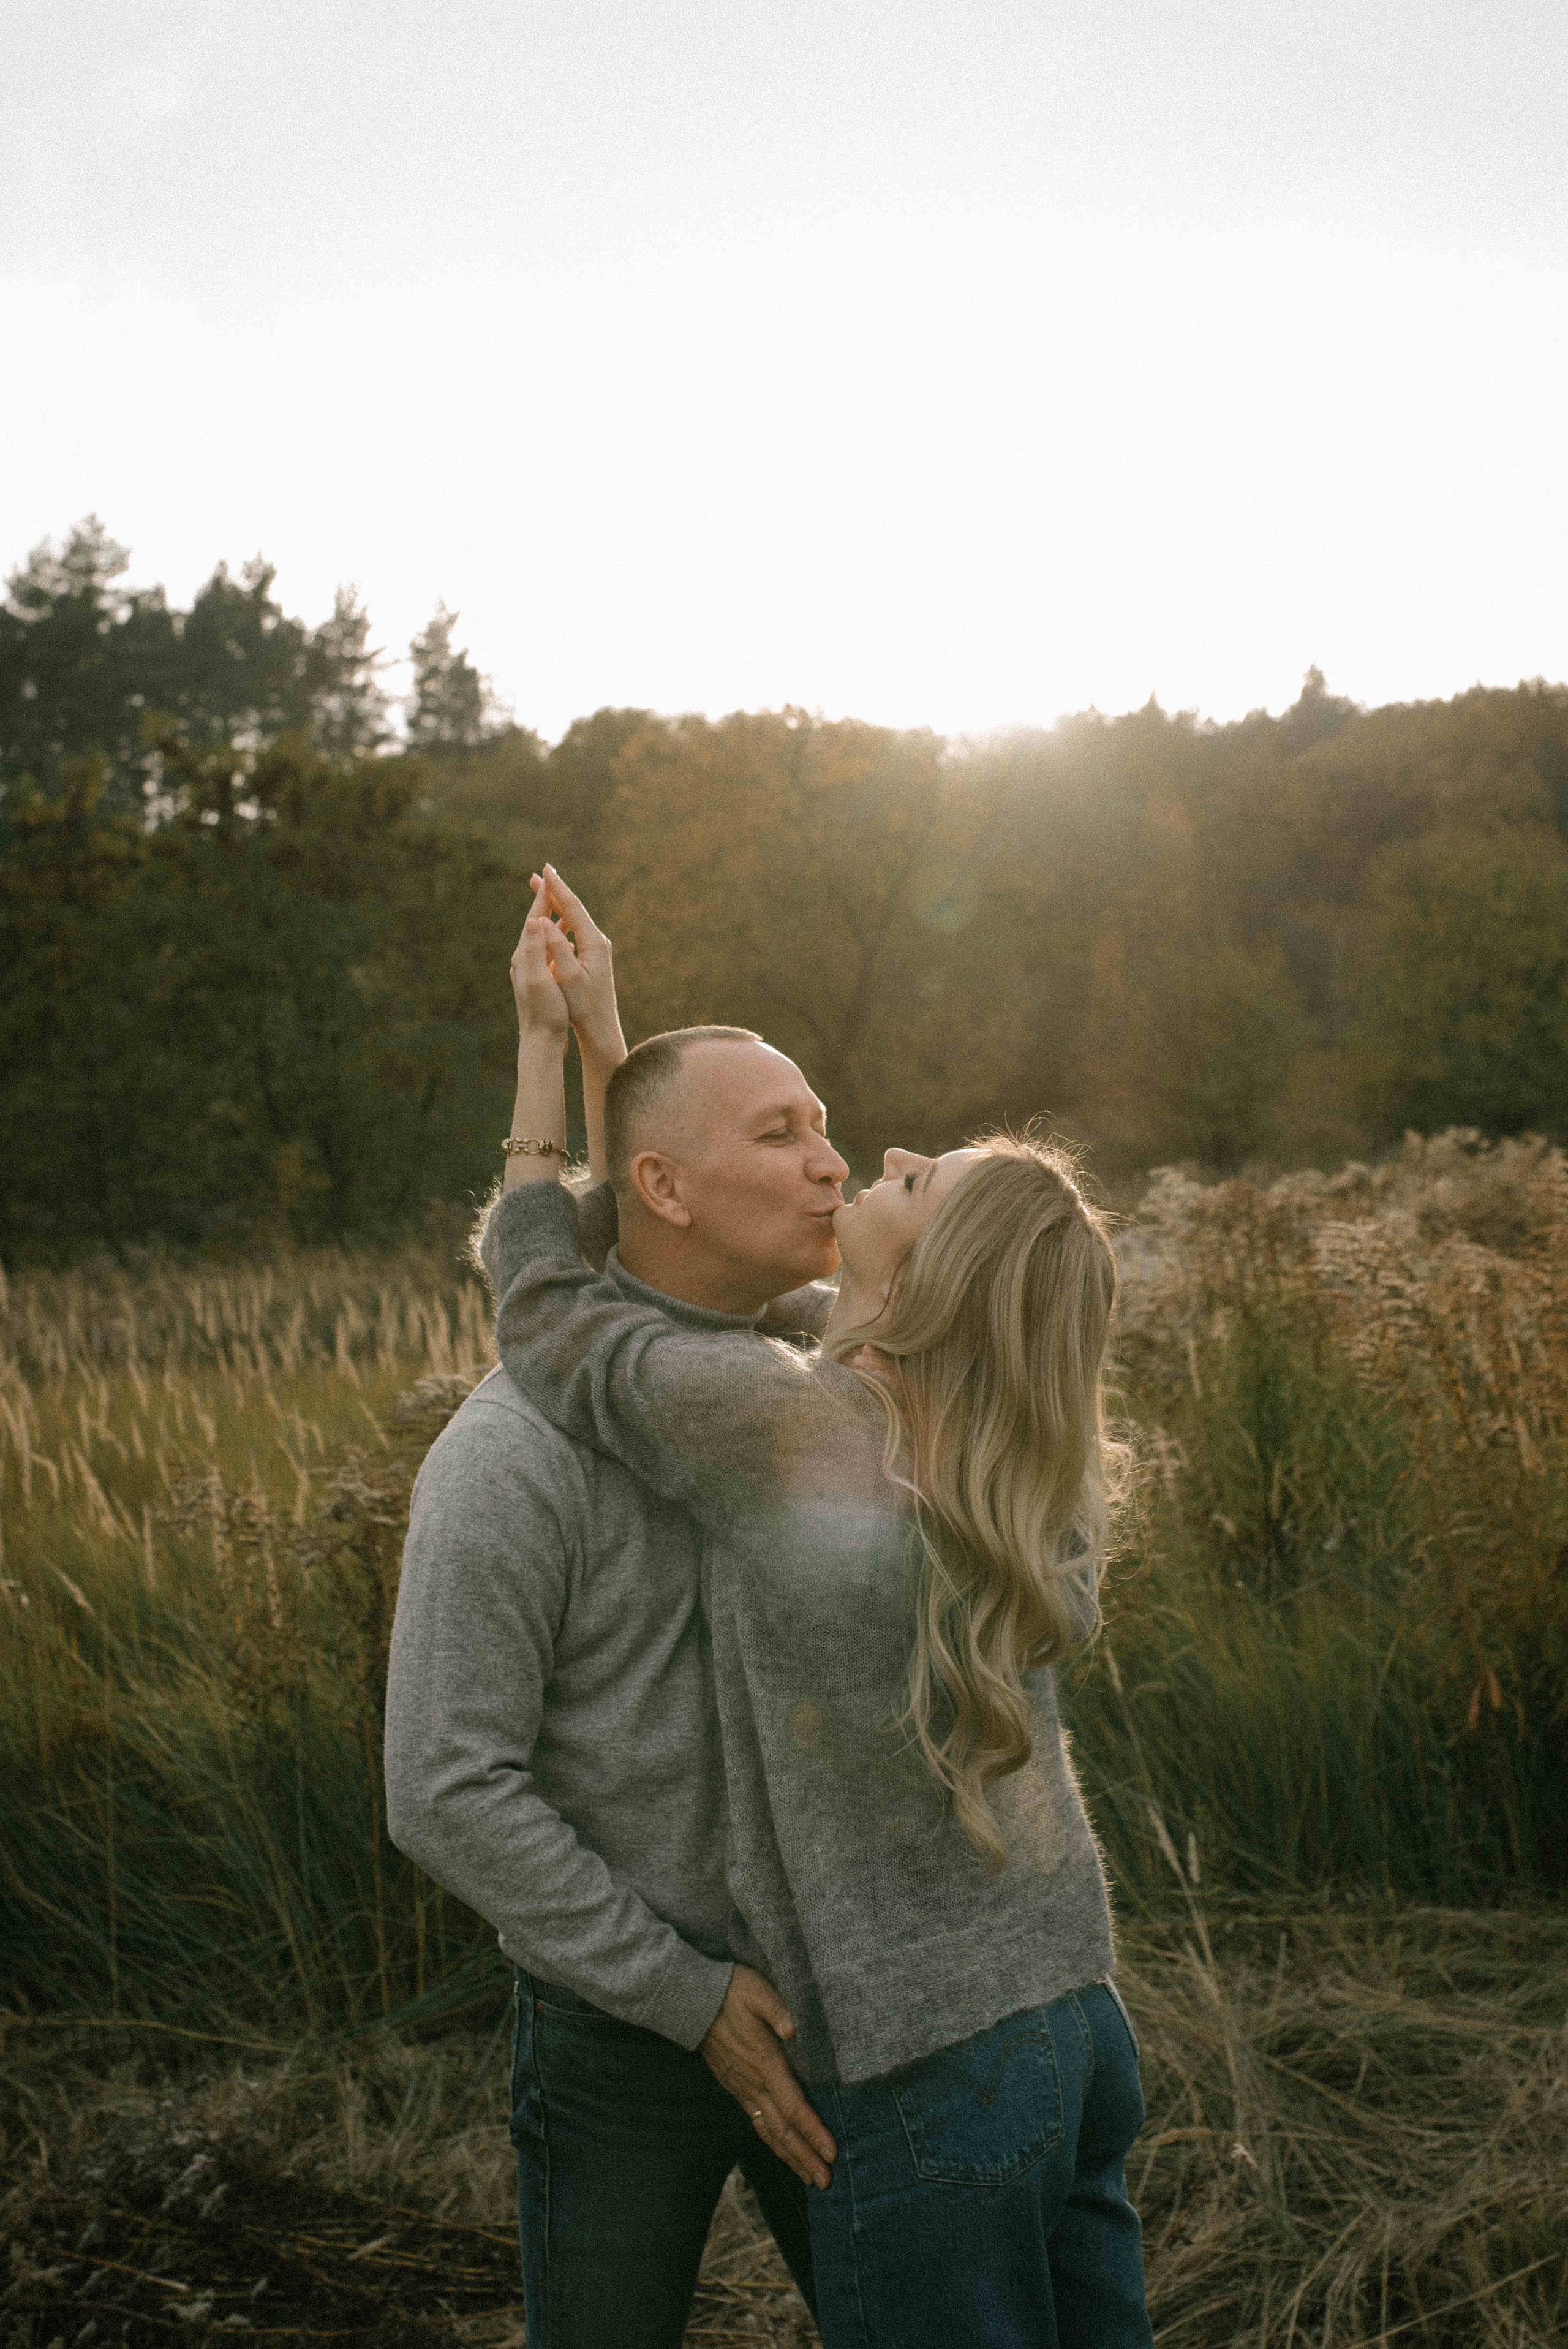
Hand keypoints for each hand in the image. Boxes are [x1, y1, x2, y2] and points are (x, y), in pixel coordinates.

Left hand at [509, 877, 571, 1056]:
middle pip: (534, 926)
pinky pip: (546, 953)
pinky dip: (555, 941)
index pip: (533, 920)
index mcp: (524, 957)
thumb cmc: (544, 1013)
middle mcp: (523, 962)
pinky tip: (563, 943)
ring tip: (560, 908)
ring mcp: (529, 973)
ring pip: (540, 940)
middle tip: (550, 883)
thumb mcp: (540, 979)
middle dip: (543, 905)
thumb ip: (536, 949)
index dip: (542, 899)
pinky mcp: (537, 983)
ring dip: (551, 922)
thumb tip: (535, 920)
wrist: (540, 1043)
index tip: (547, 878)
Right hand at [531, 866, 626, 1074]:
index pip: (572, 907)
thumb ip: (557, 948)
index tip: (545, 869)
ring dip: (557, 905)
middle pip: (574, 909)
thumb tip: (544, 921)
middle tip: (538, 874)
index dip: (557, 888)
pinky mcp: (593, 958)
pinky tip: (554, 920)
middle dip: (555, 892)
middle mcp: (598, 942)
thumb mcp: (568, 977)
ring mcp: (597, 950)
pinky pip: (575, 931)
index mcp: (593, 943)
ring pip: (575, 920)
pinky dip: (562, 921)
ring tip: (542, 891)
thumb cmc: (583, 1007)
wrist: (601, 1029)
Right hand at [700, 1965, 835, 2189]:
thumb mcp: (757, 1991)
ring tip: (810, 2178)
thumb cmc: (731, 1991)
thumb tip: (794, 2029)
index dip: (813, 2131)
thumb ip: (777, 2009)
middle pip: (783, 2129)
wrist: (693, 2001)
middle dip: (805, 2156)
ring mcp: (742, 2088)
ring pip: (769, 2131)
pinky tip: (783, 2151)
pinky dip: (773, 2142)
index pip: (793, 2106)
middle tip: (826, 2182)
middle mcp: (754, 2083)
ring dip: (790, 2156)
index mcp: (765, 2062)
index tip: (831, 2152)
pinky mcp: (735, 2088)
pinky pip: (756, 2122)